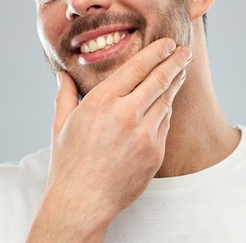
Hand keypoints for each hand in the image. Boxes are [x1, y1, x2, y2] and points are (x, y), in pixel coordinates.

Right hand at [27, 38, 190, 241]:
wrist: (83, 202)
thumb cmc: (68, 163)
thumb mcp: (61, 124)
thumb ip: (65, 95)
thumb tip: (62, 75)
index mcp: (102, 102)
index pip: (137, 67)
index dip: (156, 52)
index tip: (167, 43)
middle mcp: (126, 114)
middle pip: (159, 79)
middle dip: (175, 61)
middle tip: (185, 51)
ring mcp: (144, 135)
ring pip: (166, 101)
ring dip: (175, 84)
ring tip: (180, 72)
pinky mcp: (155, 153)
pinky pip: (165, 125)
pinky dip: (166, 111)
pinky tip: (167, 104)